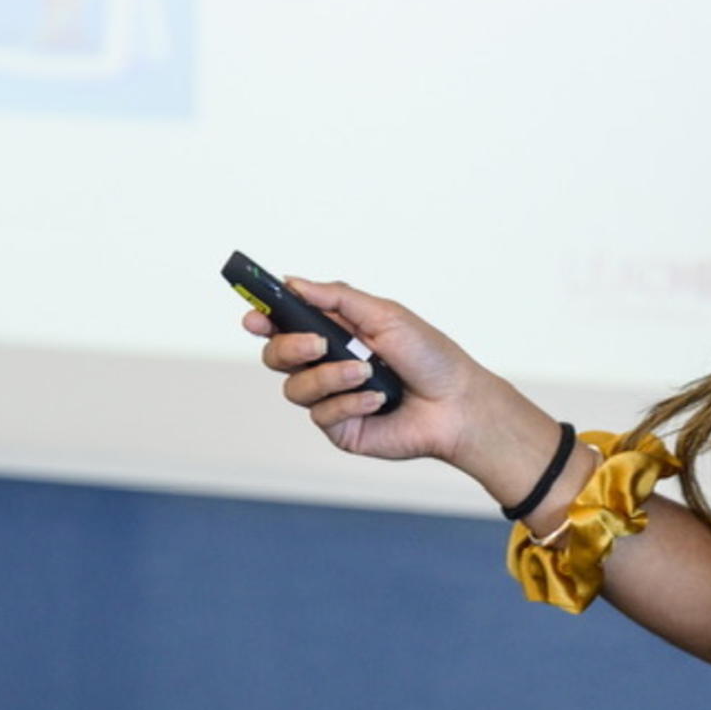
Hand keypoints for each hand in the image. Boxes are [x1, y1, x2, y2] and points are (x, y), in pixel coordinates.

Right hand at [242, 278, 491, 464]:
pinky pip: (322, 415)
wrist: (456, 404)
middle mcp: (326, 363)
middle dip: (289, 347)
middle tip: (317, 344)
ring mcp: (330, 397)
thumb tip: (292, 282)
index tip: (254, 315)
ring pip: (295, 388)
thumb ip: (337, 299)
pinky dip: (350, 403)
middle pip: (276, 355)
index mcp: (334, 331)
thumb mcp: (385, 315)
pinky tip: (378, 400)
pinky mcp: (339, 427)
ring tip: (365, 374)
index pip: (285, 322)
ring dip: (329, 378)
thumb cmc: (428, 355)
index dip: (263, 317)